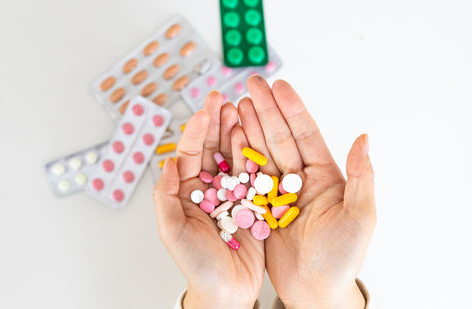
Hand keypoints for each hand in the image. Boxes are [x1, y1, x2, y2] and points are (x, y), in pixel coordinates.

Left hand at [153, 92, 264, 308]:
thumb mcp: (172, 233)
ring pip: (233, 156)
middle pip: (211, 148)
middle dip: (217, 123)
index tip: (204, 110)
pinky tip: (254, 136)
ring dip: (236, 132)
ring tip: (240, 109)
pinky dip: (253, 154)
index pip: (189, 154)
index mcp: (186, 192)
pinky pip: (253, 174)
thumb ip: (165, 198)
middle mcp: (209, 188)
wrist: (228, 291)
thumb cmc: (196, 265)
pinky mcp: (252, 202)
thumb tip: (166, 163)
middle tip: (223, 99)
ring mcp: (232, 193)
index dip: (196, 131)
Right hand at [238, 76, 375, 308]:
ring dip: (250, 127)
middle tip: (251, 84)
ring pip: (261, 152)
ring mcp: (278, 192)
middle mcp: (300, 179)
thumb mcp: (360, 218)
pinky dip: (238, 156)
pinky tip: (229, 138)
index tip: (279, 86)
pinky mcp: (260, 207)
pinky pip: (247, 177)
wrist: (316, 290)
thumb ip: (362, 178)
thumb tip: (363, 138)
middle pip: (280, 137)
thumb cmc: (342, 259)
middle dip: (266, 110)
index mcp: (325, 177)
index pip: (306, 134)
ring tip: (237, 104)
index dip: (292, 109)